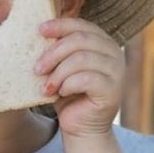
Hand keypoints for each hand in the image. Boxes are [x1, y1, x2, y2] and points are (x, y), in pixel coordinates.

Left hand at [36, 18, 124, 136]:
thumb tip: (38, 30)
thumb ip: (58, 51)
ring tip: (46, 87)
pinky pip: (87, 79)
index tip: (40, 30)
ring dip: (58, 73)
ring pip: (81, 58)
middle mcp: (114, 53)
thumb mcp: (61, 68)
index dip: (60, 25)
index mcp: (102, 43)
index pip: (82, 26)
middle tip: (37, 69)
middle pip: (80, 40)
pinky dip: (68, 84)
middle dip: (53, 53)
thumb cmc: (68, 95)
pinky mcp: (113, 89)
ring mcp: (117, 71)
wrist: (81, 127)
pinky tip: (60, 93)